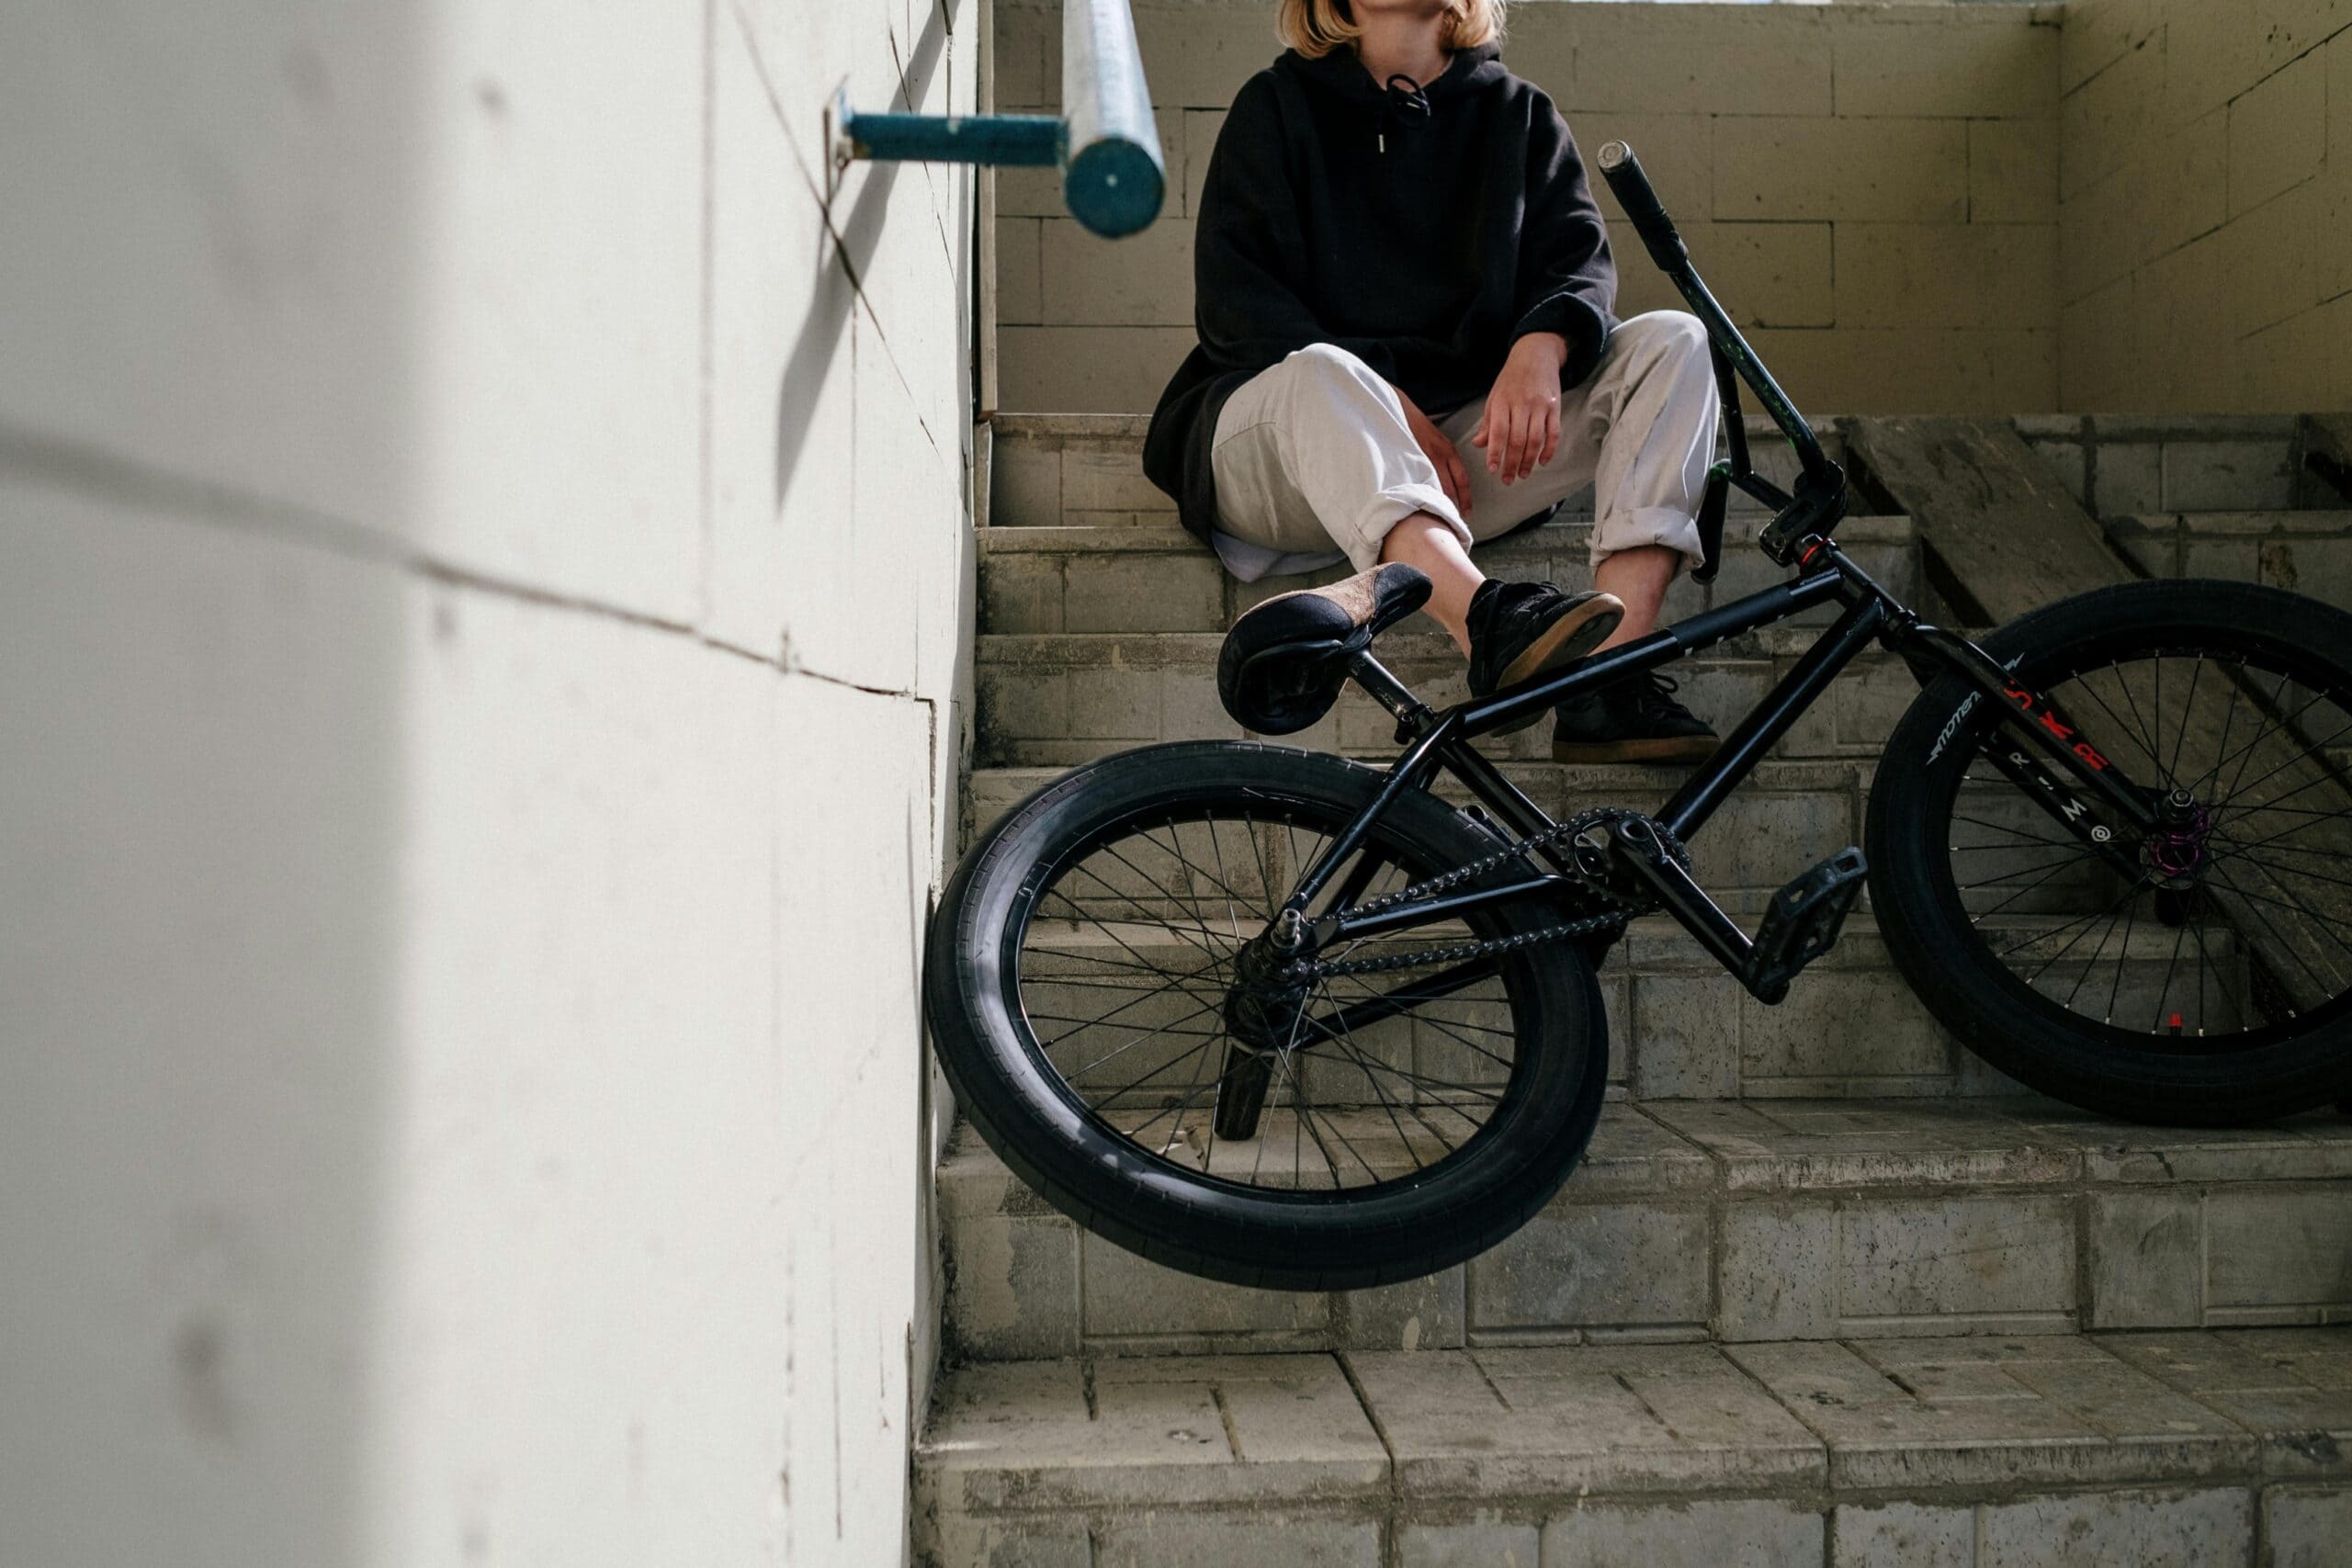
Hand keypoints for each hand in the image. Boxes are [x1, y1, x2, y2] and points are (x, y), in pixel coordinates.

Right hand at [1393, 383, 1472, 518]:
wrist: (1398, 407)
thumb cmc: (1415, 423)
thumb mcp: (1434, 439)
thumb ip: (1441, 457)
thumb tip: (1444, 479)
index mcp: (1448, 450)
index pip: (1462, 479)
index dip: (1465, 498)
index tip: (1467, 511)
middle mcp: (1439, 455)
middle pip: (1451, 487)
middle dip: (1454, 506)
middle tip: (1454, 521)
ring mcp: (1424, 457)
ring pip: (1435, 487)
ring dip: (1438, 503)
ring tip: (1437, 518)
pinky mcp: (1409, 458)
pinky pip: (1417, 481)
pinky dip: (1420, 494)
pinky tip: (1419, 504)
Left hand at [1472, 332, 1565, 485]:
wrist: (1536, 354)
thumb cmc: (1511, 378)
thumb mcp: (1494, 397)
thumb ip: (1488, 423)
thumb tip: (1479, 445)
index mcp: (1502, 402)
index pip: (1498, 432)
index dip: (1495, 453)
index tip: (1492, 470)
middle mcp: (1522, 404)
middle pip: (1517, 440)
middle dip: (1512, 463)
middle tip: (1508, 479)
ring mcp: (1540, 405)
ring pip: (1535, 439)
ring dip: (1529, 460)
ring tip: (1522, 474)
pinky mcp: (1555, 407)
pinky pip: (1554, 432)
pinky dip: (1549, 450)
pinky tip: (1542, 462)